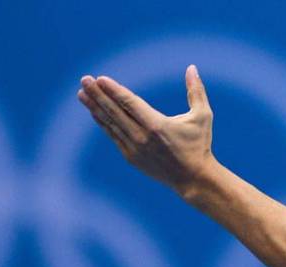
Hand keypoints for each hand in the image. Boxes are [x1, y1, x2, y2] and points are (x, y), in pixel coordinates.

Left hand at [77, 65, 216, 194]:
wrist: (193, 179)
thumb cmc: (199, 145)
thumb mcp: (202, 116)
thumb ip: (196, 92)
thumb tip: (192, 68)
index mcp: (157, 125)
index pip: (129, 103)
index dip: (114, 90)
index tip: (100, 78)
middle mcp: (142, 137)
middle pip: (115, 111)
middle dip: (98, 94)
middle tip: (84, 80)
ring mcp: (134, 148)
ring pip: (110, 124)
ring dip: (95, 108)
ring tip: (82, 94)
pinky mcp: (131, 157)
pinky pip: (113, 136)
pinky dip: (103, 123)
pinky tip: (94, 112)